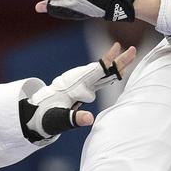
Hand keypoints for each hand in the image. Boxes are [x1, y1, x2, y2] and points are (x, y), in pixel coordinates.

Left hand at [21, 41, 137, 141]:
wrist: (37, 110)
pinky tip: (119, 67)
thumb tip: (90, 119)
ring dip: (116, 64)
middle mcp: (80, 82)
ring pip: (103, 72)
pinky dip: (110, 71)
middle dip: (118, 60)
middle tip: (133, 50)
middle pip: (103, 69)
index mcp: (75, 87)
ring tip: (130, 54)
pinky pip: (100, 77)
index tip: (117, 51)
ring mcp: (82, 83)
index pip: (94, 72)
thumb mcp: (59, 119)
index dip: (107, 63)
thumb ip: (74, 118)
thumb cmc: (47, 115)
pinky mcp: (84, 87)